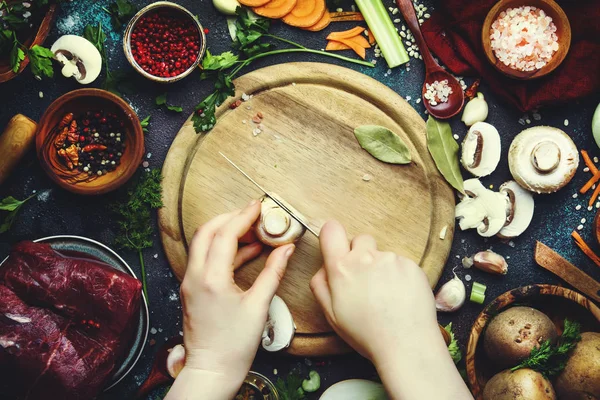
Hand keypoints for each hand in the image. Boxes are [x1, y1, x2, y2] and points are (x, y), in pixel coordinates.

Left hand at [168, 200, 294, 399]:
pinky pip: (205, 259)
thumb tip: (286, 250)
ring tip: (253, 231)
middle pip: (208, 231)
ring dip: (225, 232)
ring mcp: (190, 282)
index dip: (243, 216)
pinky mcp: (192, 289)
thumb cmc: (233, 345)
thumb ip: (273, 273)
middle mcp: (195, 276)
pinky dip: (223, 249)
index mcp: (211, 278)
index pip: (225, 234)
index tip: (258, 206)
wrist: (211, 370)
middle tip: (253, 214)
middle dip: (230, 218)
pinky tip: (246, 252)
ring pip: (203, 243)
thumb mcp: (258, 306)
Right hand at [310, 221, 471, 398]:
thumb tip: (324, 266)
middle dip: (360, 254)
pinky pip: (400, 263)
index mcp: (342, 268)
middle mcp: (366, 258)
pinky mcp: (411, 265)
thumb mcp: (331, 314)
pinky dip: (399, 275)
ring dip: (381, 267)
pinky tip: (400, 296)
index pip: (331, 230)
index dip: (332, 236)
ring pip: (381, 254)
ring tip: (385, 295)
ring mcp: (391, 259)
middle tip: (364, 280)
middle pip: (360, 239)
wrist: (406, 344)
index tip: (337, 247)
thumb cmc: (366, 333)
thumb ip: (320, 284)